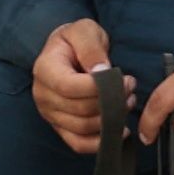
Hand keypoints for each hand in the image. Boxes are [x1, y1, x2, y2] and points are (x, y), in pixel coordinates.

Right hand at [28, 17, 118, 149]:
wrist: (66, 52)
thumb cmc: (76, 40)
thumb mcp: (84, 31)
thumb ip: (91, 48)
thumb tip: (101, 72)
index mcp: (45, 70)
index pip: (69, 87)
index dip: (100, 87)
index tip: (125, 80)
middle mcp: (43, 95)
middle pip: (79, 109)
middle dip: (112, 101)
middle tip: (131, 88)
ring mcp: (50, 114)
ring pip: (82, 127)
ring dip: (111, 118)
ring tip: (128, 101)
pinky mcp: (60, 127)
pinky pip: (77, 143)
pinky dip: (100, 142)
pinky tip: (120, 130)